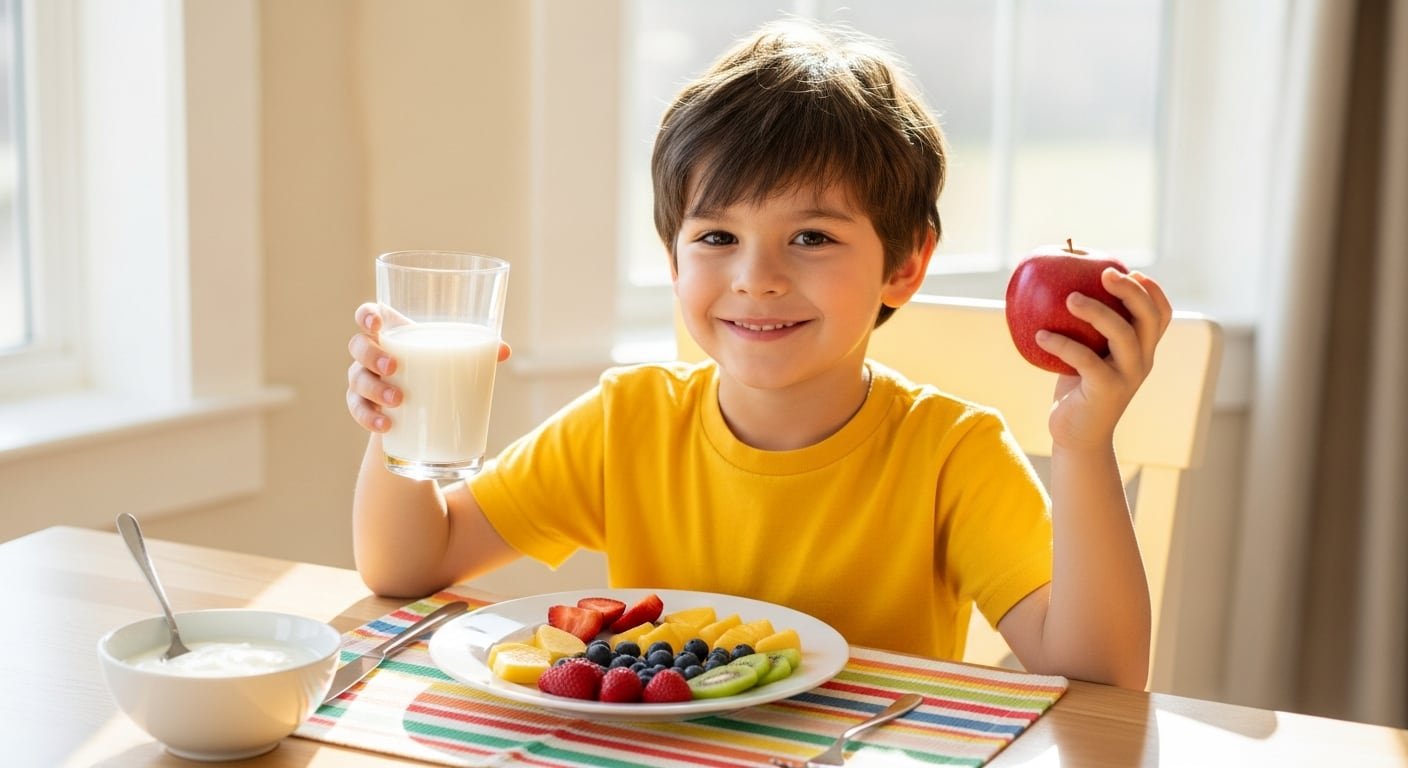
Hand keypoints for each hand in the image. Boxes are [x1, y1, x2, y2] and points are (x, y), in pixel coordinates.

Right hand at [345, 303, 511, 432]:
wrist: (416, 411)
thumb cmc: (435, 372)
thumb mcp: (451, 360)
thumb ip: (475, 352)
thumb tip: (504, 350)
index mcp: (391, 333)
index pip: (368, 315)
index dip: (367, 316)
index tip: (378, 324)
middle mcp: (371, 353)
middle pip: (358, 346)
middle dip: (372, 355)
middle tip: (394, 368)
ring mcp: (363, 379)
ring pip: (356, 379)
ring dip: (374, 389)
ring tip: (397, 400)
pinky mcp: (363, 406)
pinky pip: (357, 409)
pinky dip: (369, 417)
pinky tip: (386, 425)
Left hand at [1036, 269, 1171, 449]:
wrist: (1077, 437)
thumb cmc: (1078, 391)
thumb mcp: (1087, 356)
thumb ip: (1086, 331)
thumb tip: (1059, 289)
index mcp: (1141, 350)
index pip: (1160, 315)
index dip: (1152, 290)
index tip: (1130, 270)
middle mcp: (1142, 361)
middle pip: (1148, 317)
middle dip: (1130, 290)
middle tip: (1104, 273)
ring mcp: (1127, 376)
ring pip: (1121, 334)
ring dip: (1095, 311)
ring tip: (1068, 298)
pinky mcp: (1106, 391)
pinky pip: (1085, 360)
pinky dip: (1061, 344)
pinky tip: (1039, 335)